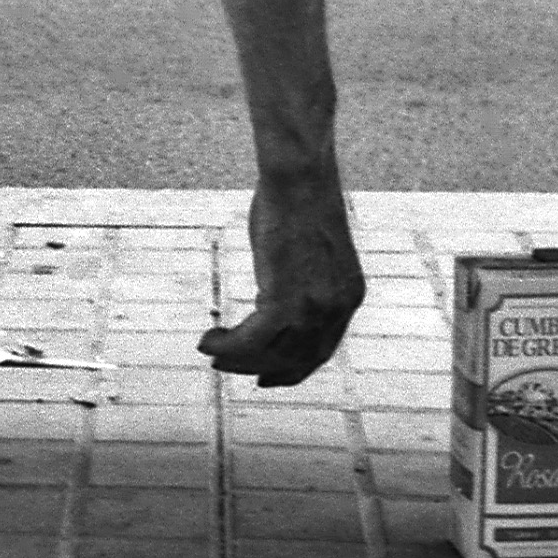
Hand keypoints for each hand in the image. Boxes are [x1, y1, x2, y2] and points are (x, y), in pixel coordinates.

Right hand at [197, 180, 364, 386]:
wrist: (299, 181)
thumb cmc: (298, 202)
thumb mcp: (310, 250)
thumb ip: (300, 280)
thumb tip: (272, 293)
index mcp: (349, 296)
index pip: (321, 350)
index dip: (292, 369)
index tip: (265, 377)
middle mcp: (337, 308)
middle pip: (295, 359)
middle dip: (257, 369)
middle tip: (225, 366)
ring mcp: (314, 307)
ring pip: (271, 354)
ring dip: (237, 359)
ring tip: (211, 351)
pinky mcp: (286, 299)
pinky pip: (252, 339)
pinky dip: (227, 345)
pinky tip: (208, 339)